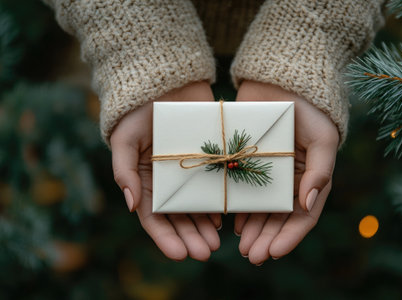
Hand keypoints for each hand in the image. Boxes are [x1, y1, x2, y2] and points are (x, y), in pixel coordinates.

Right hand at [110, 81, 220, 261]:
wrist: (168, 82)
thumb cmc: (140, 111)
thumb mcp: (125, 138)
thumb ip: (125, 170)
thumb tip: (131, 204)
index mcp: (147, 181)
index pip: (154, 218)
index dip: (166, 238)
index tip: (180, 254)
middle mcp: (169, 182)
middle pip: (179, 218)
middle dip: (191, 237)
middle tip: (206, 252)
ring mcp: (191, 173)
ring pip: (198, 208)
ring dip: (206, 227)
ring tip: (217, 243)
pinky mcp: (211, 160)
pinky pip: (216, 187)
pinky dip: (220, 204)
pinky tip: (226, 218)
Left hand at [234, 81, 338, 264]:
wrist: (278, 80)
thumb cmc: (308, 109)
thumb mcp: (323, 138)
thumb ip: (320, 171)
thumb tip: (308, 204)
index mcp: (310, 178)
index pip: (303, 216)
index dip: (290, 237)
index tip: (274, 253)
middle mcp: (290, 181)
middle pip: (279, 218)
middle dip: (267, 239)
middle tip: (251, 255)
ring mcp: (267, 174)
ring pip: (260, 210)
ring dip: (252, 230)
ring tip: (241, 247)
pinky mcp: (246, 163)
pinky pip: (243, 191)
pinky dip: (240, 209)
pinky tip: (232, 223)